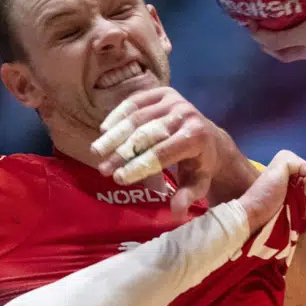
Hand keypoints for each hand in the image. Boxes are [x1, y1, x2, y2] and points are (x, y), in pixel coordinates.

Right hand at [91, 87, 244, 216]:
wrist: (209, 137)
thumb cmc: (199, 165)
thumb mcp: (198, 184)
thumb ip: (187, 196)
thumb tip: (176, 213)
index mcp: (196, 136)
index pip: (162, 153)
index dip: (139, 166)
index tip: (119, 179)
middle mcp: (185, 114)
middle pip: (146, 134)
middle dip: (122, 153)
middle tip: (103, 169)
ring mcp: (174, 100)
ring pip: (137, 117)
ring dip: (114, 135)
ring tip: (96, 152)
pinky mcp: (163, 92)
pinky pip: (135, 102)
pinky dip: (117, 115)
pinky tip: (103, 130)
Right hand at [237, 149, 305, 232]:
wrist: (256, 217)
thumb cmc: (277, 217)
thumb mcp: (302, 206)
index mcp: (298, 172)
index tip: (298, 209)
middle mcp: (295, 162)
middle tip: (294, 205)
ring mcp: (291, 158)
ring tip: (291, 200)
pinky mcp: (288, 159)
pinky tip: (289, 193)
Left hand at [252, 0, 305, 61]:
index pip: (273, 41)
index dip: (257, 33)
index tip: (247, 22)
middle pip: (278, 53)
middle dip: (264, 43)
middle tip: (256, 28)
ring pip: (290, 55)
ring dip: (278, 47)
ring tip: (272, 31)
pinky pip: (304, 51)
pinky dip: (293, 43)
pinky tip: (299, 27)